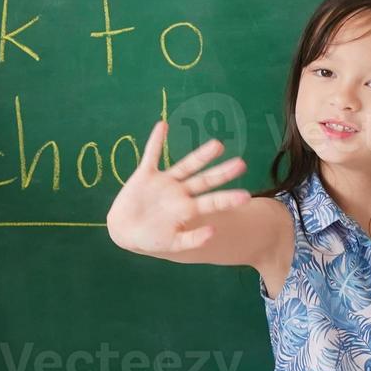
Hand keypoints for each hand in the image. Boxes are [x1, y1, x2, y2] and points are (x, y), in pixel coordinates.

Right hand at [105, 120, 250, 254]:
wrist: (124, 231)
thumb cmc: (151, 239)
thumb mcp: (172, 244)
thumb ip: (191, 240)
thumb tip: (213, 232)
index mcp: (188, 209)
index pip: (212, 202)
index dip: (228, 199)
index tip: (246, 196)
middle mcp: (180, 192)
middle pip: (204, 180)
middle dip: (222, 173)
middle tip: (241, 164)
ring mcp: (165, 182)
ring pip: (186, 165)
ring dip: (200, 155)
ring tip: (218, 145)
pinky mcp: (146, 175)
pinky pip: (151, 155)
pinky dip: (155, 142)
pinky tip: (162, 126)